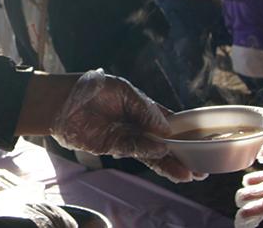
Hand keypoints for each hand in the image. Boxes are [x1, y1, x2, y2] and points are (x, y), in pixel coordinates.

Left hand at [51, 70, 206, 182]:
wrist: (60, 100)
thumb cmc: (92, 88)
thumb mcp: (124, 91)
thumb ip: (145, 110)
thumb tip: (166, 130)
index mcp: (142, 107)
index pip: (168, 121)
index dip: (184, 132)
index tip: (201, 141)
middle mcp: (136, 124)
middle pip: (163, 142)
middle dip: (181, 154)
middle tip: (200, 168)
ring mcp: (124, 136)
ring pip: (151, 152)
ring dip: (169, 162)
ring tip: (188, 173)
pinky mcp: (111, 146)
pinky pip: (134, 151)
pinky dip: (148, 154)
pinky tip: (163, 155)